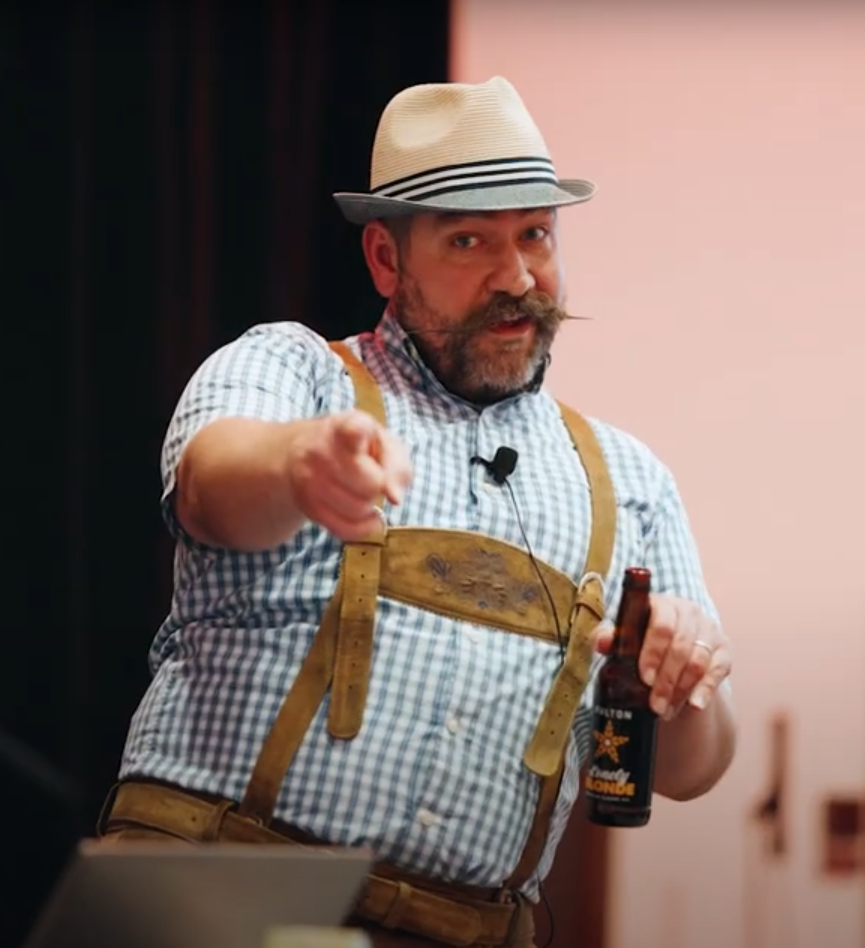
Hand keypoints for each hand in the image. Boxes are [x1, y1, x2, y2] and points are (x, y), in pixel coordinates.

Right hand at [288, 410, 412, 541]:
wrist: (307, 452)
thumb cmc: (357, 448)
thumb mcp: (384, 444)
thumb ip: (397, 466)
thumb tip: (394, 497)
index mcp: (344, 426)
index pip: (349, 429)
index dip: (356, 432)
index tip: (357, 433)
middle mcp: (321, 450)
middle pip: (369, 483)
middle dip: (378, 485)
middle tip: (372, 477)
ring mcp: (309, 479)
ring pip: (357, 509)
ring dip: (369, 507)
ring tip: (363, 492)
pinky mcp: (306, 505)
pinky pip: (345, 529)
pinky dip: (363, 528)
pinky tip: (366, 515)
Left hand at [595, 594, 730, 720]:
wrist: (668, 650)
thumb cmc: (640, 639)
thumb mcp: (623, 637)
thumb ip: (609, 637)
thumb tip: (602, 643)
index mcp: (662, 604)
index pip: (662, 624)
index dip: (654, 652)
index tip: (644, 677)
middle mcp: (688, 611)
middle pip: (681, 647)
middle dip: (666, 680)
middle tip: (655, 704)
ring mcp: (708, 629)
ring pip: (698, 661)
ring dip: (681, 689)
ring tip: (665, 710)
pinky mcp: (723, 648)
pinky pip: (718, 670)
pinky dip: (706, 689)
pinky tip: (694, 705)